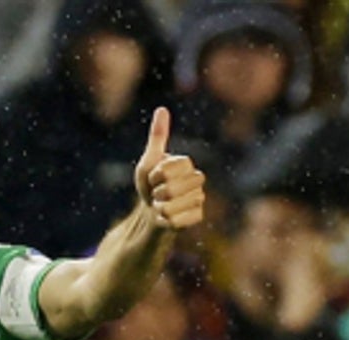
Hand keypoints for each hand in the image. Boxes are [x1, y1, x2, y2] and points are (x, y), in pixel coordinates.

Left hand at [134, 107, 204, 230]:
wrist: (150, 211)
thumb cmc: (149, 184)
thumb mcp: (149, 161)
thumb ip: (157, 137)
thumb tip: (162, 109)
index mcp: (187, 164)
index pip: (170, 169)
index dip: (156, 175)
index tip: (154, 177)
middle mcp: (198, 180)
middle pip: (171, 189)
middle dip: (156, 192)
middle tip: (156, 193)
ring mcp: (199, 199)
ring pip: (172, 206)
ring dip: (159, 207)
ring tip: (161, 204)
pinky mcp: (197, 216)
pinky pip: (177, 221)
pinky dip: (165, 220)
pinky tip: (166, 218)